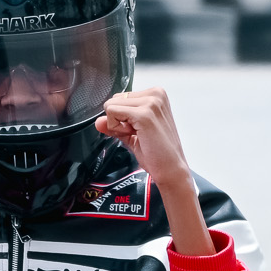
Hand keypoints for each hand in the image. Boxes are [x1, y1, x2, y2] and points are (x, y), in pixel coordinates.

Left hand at [97, 88, 213, 256]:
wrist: (172, 175)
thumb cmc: (157, 158)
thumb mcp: (134, 137)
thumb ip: (117, 125)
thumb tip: (98, 120)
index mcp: (157, 95)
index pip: (119, 97)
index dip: (118, 117)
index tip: (132, 133)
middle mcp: (157, 94)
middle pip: (113, 100)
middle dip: (114, 121)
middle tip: (133, 139)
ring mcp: (152, 102)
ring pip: (111, 106)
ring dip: (115, 126)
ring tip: (136, 141)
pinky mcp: (146, 114)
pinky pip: (112, 113)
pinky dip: (114, 128)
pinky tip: (130, 140)